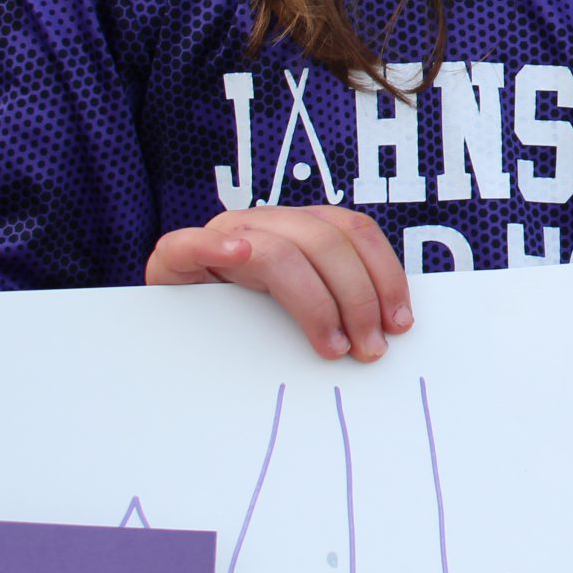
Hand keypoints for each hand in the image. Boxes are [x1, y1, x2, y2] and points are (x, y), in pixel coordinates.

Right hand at [146, 206, 412, 360]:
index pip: (354, 232)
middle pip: (325, 243)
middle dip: (358, 299)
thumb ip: (337, 303)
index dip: (384, 274)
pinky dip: (215, 246)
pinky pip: (190, 243)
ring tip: (331, 345)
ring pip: (277, 251)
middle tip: (368, 348)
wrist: (173, 320)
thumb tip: (390, 330)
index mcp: (300, 227)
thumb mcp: (301, 306)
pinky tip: (236, 257)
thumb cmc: (247, 318)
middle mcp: (264, 223)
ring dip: (313, 301)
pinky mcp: (175, 256)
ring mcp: (221, 235)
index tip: (400, 322)